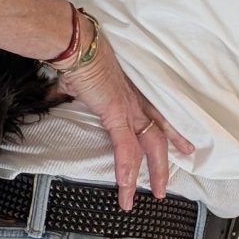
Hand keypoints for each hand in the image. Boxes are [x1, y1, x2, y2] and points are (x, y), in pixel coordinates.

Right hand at [53, 33, 196, 207]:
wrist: (75, 45)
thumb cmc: (75, 58)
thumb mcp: (75, 81)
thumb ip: (68, 91)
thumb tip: (52, 95)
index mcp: (128, 94)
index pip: (158, 117)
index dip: (173, 132)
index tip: (185, 147)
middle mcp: (135, 101)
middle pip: (160, 135)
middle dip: (166, 162)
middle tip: (167, 186)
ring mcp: (128, 107)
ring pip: (152, 145)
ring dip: (155, 172)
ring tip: (157, 194)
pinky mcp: (116, 113)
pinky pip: (126, 147)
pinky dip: (126, 168)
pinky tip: (126, 186)